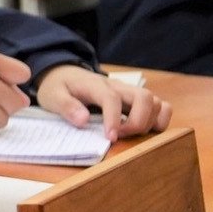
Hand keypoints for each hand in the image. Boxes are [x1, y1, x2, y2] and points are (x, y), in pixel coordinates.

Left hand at [37, 66, 171, 139]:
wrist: (65, 73)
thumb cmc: (59, 86)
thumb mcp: (52, 95)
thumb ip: (66, 106)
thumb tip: (83, 120)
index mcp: (95, 85)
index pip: (111, 98)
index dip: (114, 119)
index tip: (111, 138)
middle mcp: (118, 86)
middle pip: (144, 97)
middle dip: (138, 121)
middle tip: (120, 136)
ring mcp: (129, 92)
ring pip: (155, 102)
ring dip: (149, 122)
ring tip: (129, 134)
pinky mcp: (136, 99)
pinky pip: (160, 106)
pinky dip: (160, 120)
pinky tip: (144, 131)